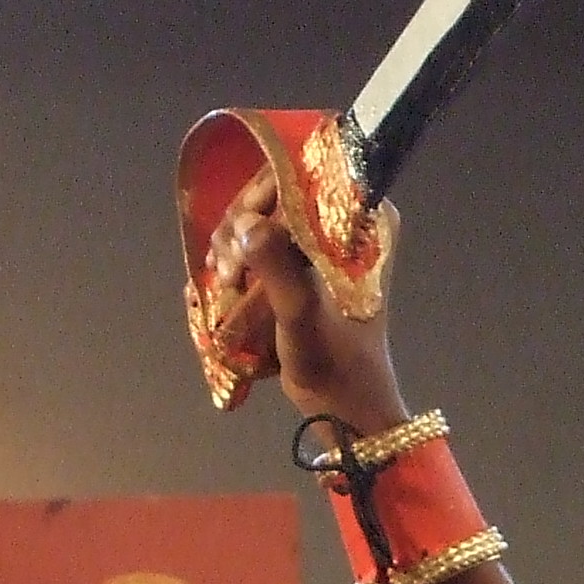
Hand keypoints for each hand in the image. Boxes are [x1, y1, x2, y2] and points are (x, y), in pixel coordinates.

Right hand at [208, 171, 407, 433]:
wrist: (347, 410)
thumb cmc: (336, 365)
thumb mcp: (303, 316)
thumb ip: (278, 268)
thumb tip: (246, 225)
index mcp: (363, 220)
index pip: (305, 172)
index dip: (264, 193)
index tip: (241, 229)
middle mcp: (344, 223)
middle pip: (274, 195)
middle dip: (241, 227)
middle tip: (228, 268)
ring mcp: (320, 246)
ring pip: (261, 220)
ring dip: (234, 247)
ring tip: (225, 282)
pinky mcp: (300, 269)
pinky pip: (260, 246)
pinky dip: (238, 262)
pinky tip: (221, 284)